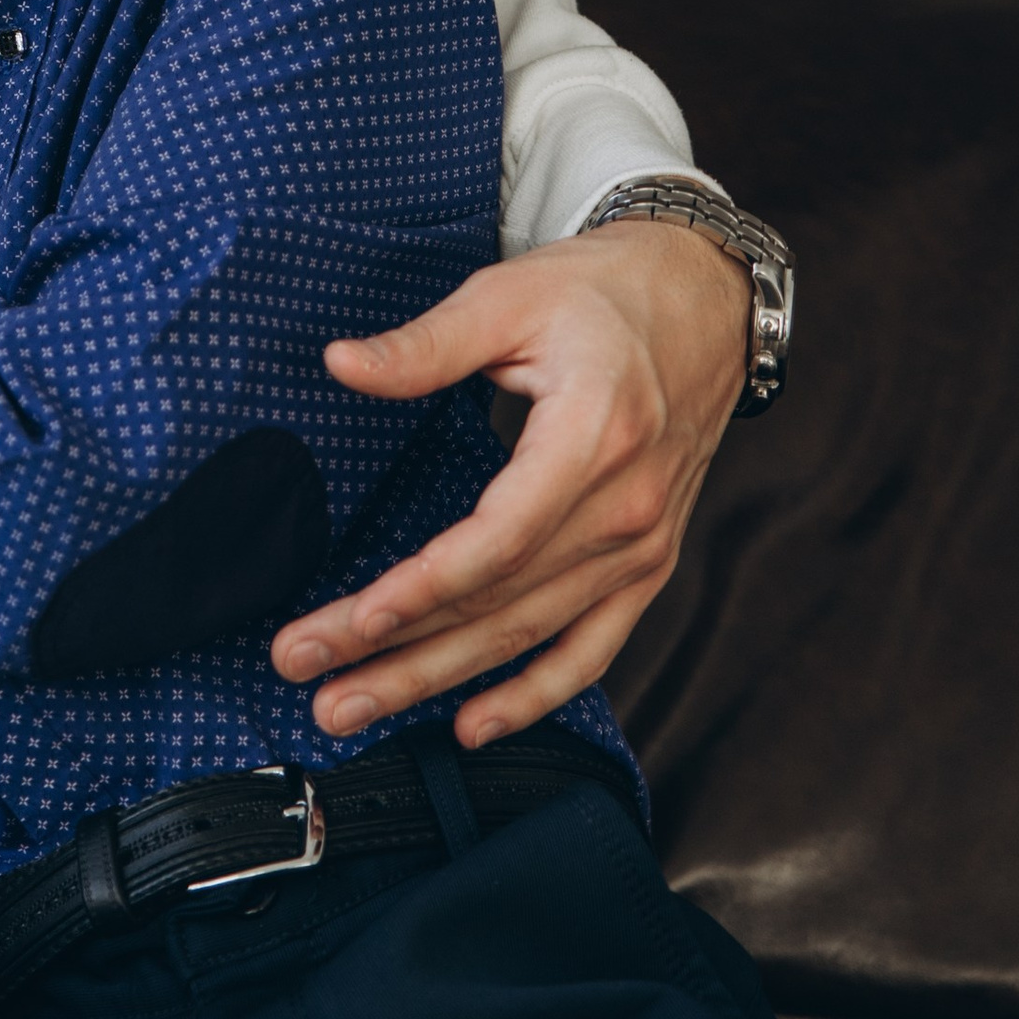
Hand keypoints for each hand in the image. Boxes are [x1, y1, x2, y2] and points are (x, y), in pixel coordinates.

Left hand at [271, 219, 745, 746]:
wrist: (703, 300)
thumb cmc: (600, 294)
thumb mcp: (508, 296)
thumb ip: (425, 344)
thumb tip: (340, 363)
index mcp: (593, 436)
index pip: (500, 538)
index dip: (426, 588)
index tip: (358, 620)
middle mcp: (626, 506)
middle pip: (501, 602)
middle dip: (401, 654)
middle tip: (315, 684)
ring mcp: (643, 545)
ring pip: (531, 635)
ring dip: (441, 683)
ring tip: (354, 707)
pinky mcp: (647, 562)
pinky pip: (592, 648)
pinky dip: (535, 695)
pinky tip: (472, 724)